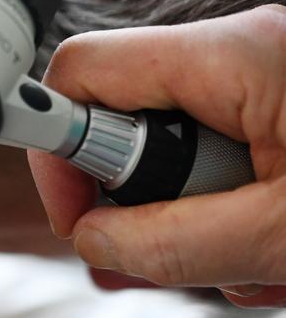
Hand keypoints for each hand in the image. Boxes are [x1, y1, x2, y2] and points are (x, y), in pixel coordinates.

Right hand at [29, 5, 285, 307]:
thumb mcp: (278, 235)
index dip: (54, 149)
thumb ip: (172, 244)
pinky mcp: (276, 112)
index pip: (82, 73)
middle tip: (183, 251)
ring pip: (172, 158)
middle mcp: (241, 55)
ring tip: (253, 262)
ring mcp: (260, 83)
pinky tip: (272, 249)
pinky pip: (215, 162)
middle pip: (125, 126)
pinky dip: (230, 219)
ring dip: (195, 225)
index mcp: (236, 56)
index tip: (71, 214)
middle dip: (139, 206)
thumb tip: (95, 242)